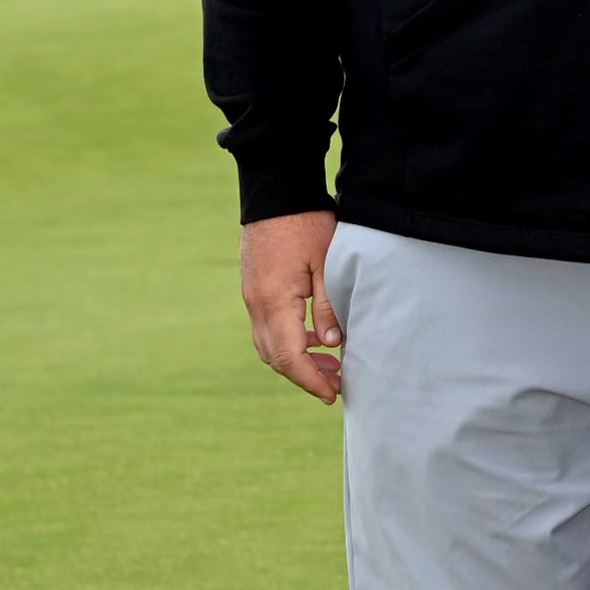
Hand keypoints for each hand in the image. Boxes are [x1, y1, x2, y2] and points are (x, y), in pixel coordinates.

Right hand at [240, 210, 341, 402]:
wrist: (275, 193)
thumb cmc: (306, 222)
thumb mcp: (327, 262)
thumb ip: (327, 305)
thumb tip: (331, 345)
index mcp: (273, 302)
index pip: (289, 357)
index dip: (310, 380)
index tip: (332, 395)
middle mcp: (256, 304)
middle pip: (276, 356)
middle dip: (305, 375)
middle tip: (337, 385)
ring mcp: (252, 296)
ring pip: (270, 343)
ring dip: (297, 359)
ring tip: (332, 365)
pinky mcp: (256, 288)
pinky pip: (269, 326)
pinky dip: (290, 339)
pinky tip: (315, 338)